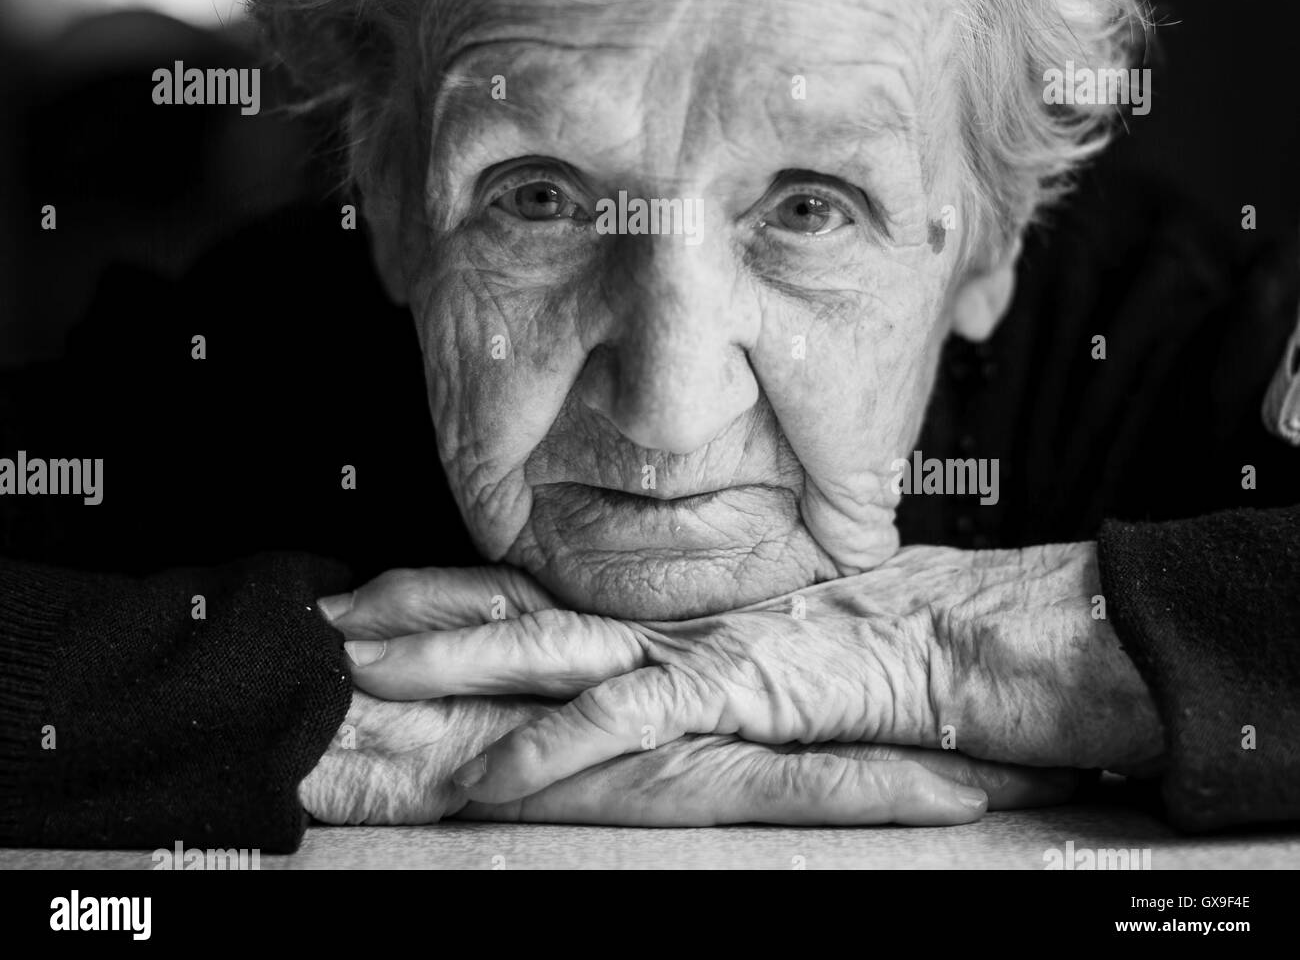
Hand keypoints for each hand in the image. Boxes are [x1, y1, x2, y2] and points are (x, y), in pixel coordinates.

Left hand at [319, 563, 1080, 822]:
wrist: (941, 638)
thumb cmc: (846, 646)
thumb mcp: (732, 650)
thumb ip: (666, 653)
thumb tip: (603, 672)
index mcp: (641, 606)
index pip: (515, 588)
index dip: (431, 590)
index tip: (354, 596)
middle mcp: (645, 615)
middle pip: (503, 607)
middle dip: (404, 615)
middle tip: (315, 620)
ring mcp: (678, 646)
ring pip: (541, 648)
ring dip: (448, 659)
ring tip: (362, 672)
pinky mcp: (727, 686)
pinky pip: (627, 720)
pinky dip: (557, 751)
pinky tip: (494, 778)